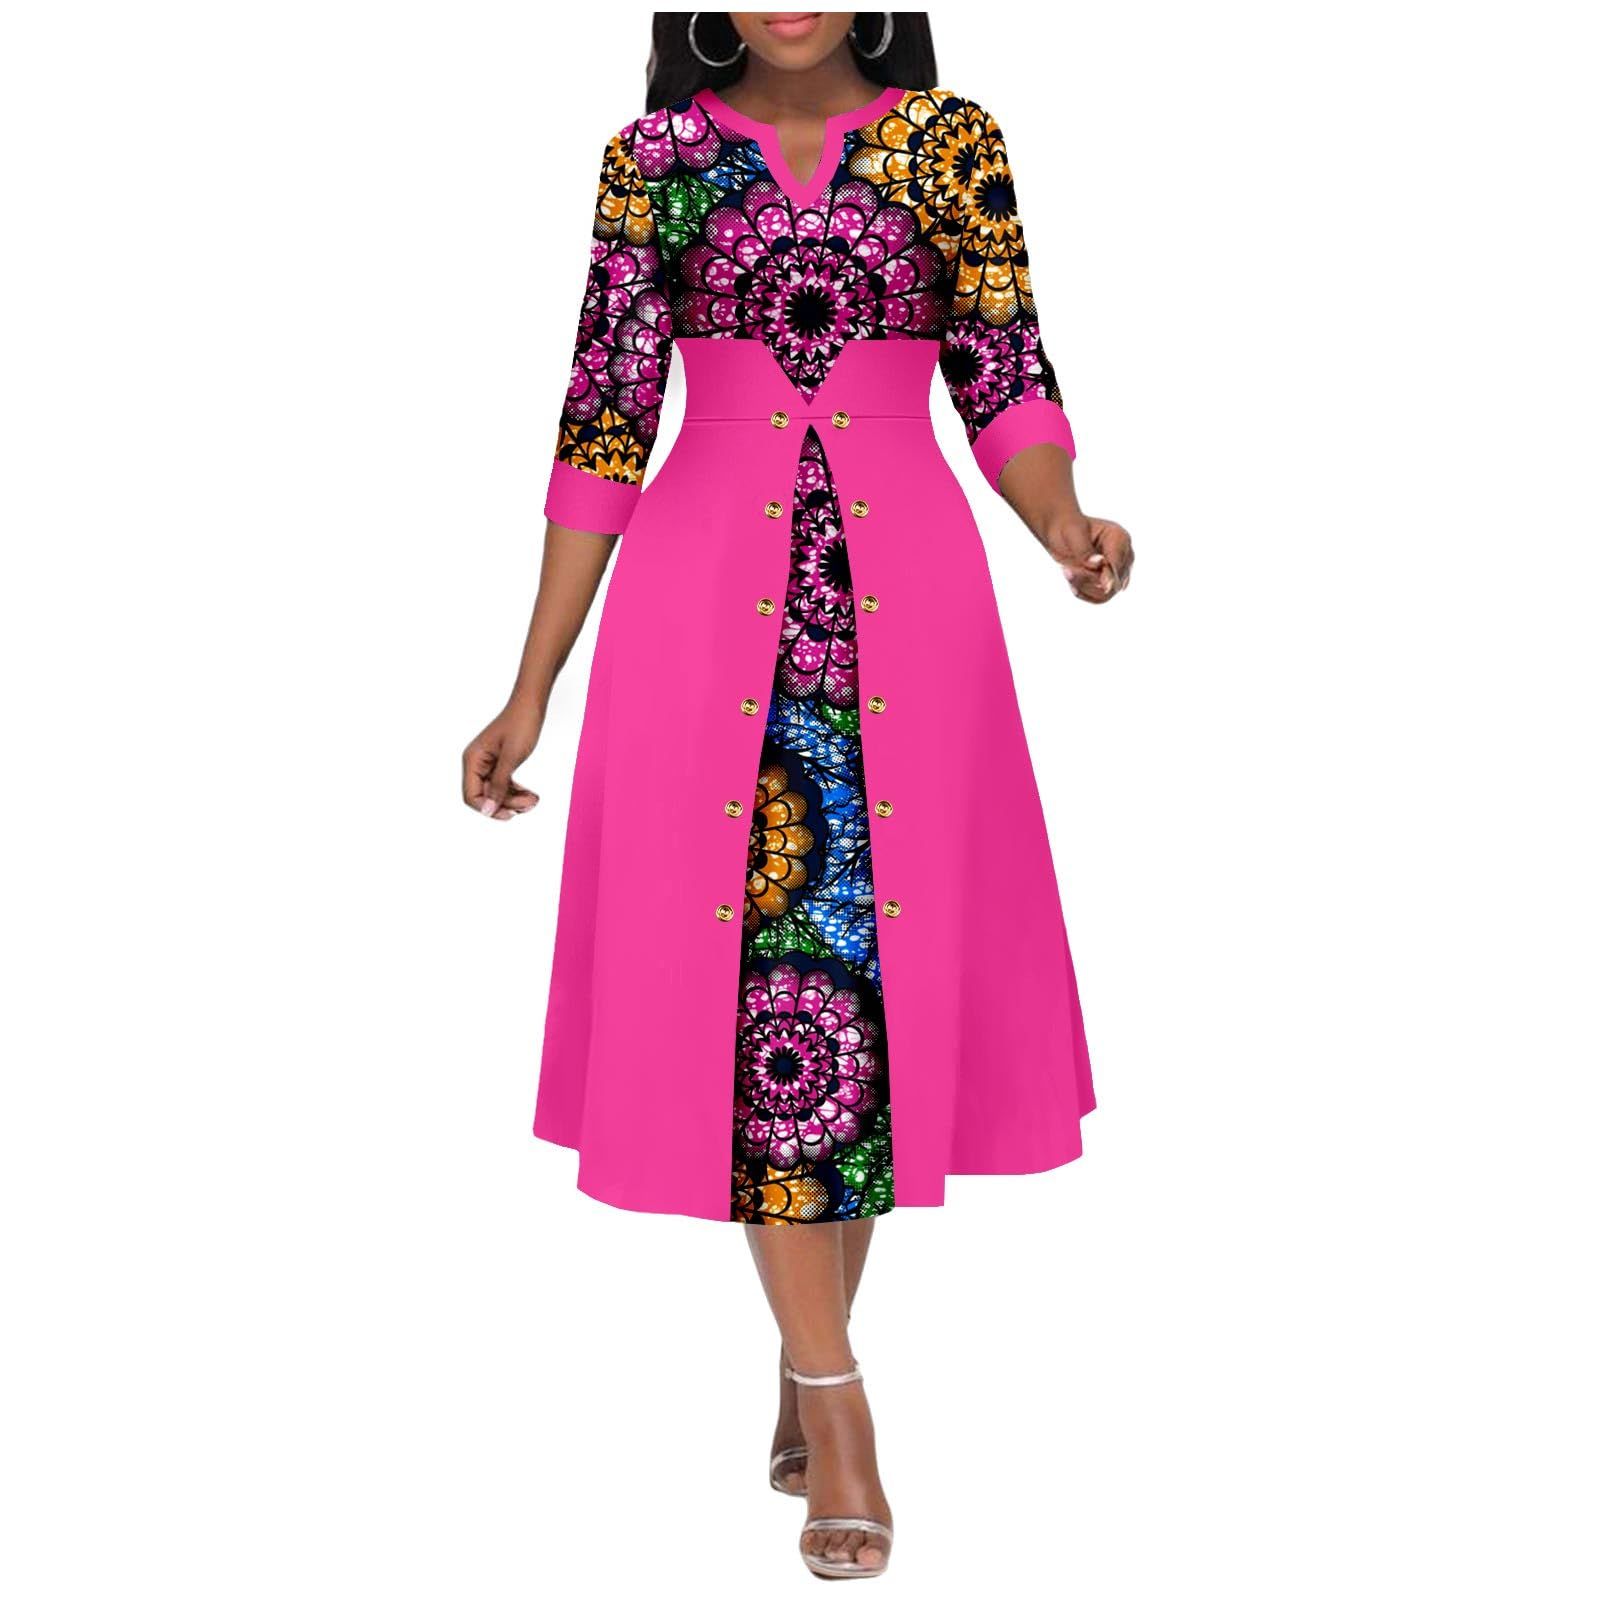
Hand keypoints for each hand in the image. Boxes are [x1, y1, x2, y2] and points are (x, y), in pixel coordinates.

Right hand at [462, 700, 543, 819]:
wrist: (532, 705)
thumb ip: (498, 785)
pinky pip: (504, 785)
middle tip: (530, 804)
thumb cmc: (521, 724)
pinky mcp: (500, 764)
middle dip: (507, 804)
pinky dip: (517, 792)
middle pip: (486, 796)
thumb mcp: (511, 757)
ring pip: (497, 793)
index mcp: (473, 760)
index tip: (510, 814)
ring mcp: (488, 764)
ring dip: (515, 800)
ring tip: (534, 800)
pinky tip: (531, 795)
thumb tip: (488, 810)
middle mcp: (477, 763)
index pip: (471, 795)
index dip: (488, 808)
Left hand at [1047, 516, 1134, 603]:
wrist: (1060, 532)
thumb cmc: (1067, 528)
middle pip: (1114, 582)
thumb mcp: (1072, 534)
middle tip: (1067, 572)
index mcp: (1120, 538)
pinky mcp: (1108, 582)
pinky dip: (1084, 594)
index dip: (1110, 576)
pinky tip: (1072, 583)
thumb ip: (1085, 550)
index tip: (1103, 586)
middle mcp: (1123, 555)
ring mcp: (1118, 570)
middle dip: (1089, 580)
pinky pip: (1100, 598)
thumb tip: (1100, 563)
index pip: (1118, 564)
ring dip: (1084, 588)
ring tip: (1067, 573)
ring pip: (1107, 593)